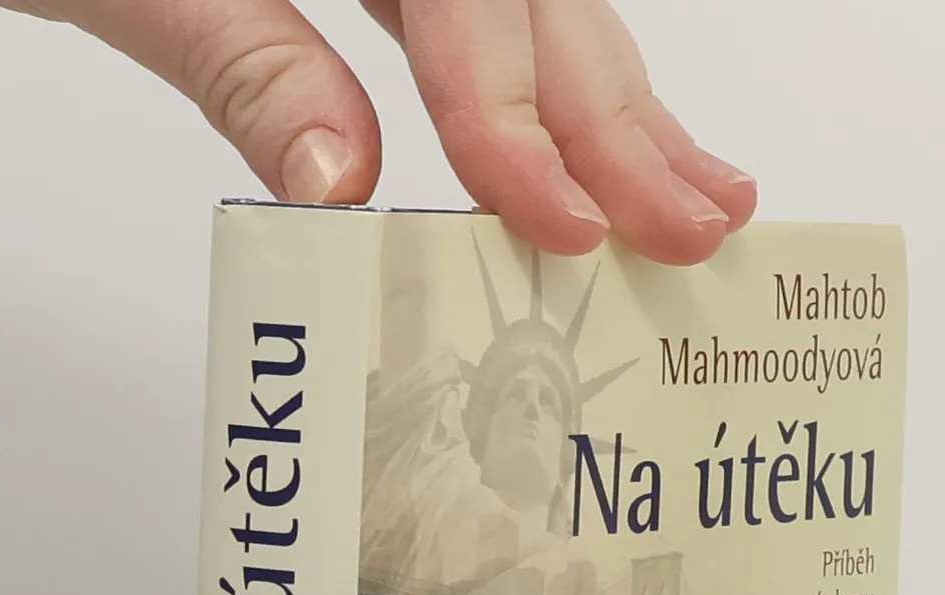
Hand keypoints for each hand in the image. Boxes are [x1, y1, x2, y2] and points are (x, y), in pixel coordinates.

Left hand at [0, 0, 755, 263]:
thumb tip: (345, 186)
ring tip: (695, 188)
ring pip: (532, 0)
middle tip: (693, 223)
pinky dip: (541, 80)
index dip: (519, 119)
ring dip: (615, 102)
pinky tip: (595, 132)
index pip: (469, 2)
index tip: (563, 223)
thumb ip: (249, 66)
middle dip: (615, 118)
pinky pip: (482, 11)